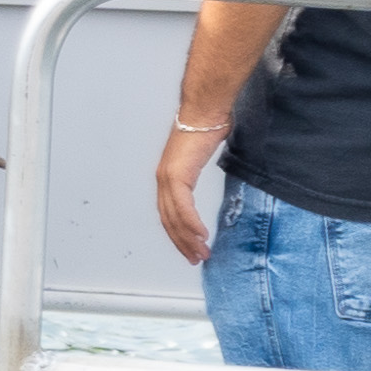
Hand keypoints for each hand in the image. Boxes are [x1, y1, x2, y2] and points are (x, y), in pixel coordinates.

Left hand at [154, 116, 226, 263]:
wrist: (205, 112)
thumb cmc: (207, 128)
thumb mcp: (200, 157)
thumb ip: (198, 172)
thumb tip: (205, 183)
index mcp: (168, 177)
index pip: (169, 213)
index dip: (178, 233)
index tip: (189, 247)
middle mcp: (163, 180)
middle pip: (170, 221)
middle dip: (183, 242)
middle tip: (195, 258)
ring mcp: (167, 178)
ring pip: (175, 218)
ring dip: (188, 239)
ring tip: (201, 253)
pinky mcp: (176, 176)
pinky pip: (183, 208)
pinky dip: (191, 224)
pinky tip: (201, 236)